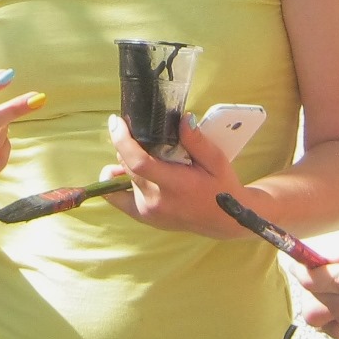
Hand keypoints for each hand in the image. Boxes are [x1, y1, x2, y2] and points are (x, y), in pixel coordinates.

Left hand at [101, 112, 251, 235]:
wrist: (223, 219)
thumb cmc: (221, 187)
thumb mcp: (216, 160)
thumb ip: (197, 141)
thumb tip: (183, 118)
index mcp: (176, 186)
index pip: (139, 162)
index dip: (123, 140)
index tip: (117, 121)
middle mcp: (157, 201)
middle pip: (128, 166)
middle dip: (126, 145)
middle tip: (138, 132)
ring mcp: (148, 211)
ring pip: (123, 177)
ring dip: (127, 161)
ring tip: (141, 152)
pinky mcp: (143, 217)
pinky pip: (117, 197)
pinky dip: (115, 182)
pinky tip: (121, 171)